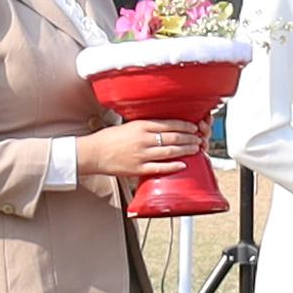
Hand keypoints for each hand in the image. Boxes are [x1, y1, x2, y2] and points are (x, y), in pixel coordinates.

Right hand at [72, 116, 198, 189]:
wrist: (93, 152)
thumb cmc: (109, 138)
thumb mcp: (128, 125)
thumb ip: (145, 127)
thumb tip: (163, 127)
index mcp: (141, 126)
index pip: (169, 124)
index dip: (184, 126)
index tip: (193, 127)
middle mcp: (143, 139)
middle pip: (173, 137)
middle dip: (189, 138)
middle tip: (199, 138)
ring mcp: (141, 155)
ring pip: (170, 152)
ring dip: (185, 150)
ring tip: (195, 149)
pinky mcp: (138, 169)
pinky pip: (160, 168)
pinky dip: (173, 166)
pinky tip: (183, 165)